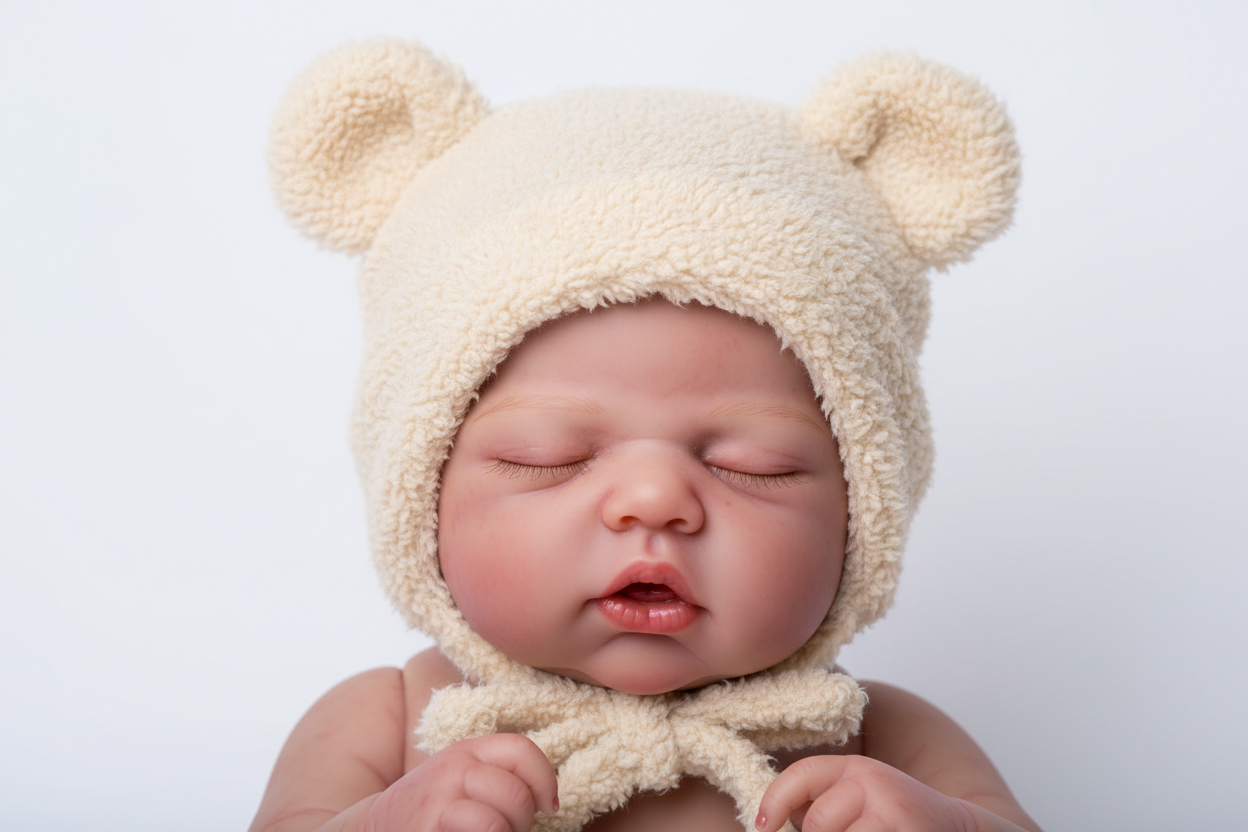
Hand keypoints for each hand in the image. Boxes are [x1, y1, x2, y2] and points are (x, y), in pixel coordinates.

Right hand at [366, 734, 558, 831]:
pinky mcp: (429, 829)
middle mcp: (453, 770)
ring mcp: (438, 802)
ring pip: (498, 822)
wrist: (377, 825)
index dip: (545, 780)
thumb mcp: (462, 776)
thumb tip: (549, 798)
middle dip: (523, 820)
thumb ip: (499, 774)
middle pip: (516, 794)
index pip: (522, 750)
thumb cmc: (434, 806)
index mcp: (467, 750)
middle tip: (510, 830)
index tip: (548, 805)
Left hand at [756, 755, 975, 831]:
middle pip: (815, 821)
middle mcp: (871, 779)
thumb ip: (823, 806)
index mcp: (855, 767)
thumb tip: (772, 823)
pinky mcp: (899, 828)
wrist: (961, 830)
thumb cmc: (899, 823)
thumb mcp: (861, 803)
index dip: (773, 800)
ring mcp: (889, 806)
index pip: (800, 775)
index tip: (763, 826)